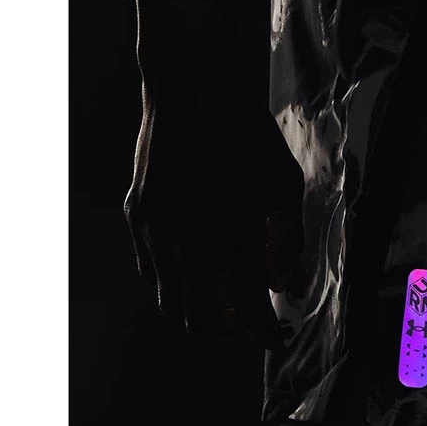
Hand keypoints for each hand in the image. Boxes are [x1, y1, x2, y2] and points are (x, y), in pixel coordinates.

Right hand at [122, 79, 304, 348]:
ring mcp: (156, 231)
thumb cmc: (247, 133)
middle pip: (202, 320)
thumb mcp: (284, 182)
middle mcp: (187, 242)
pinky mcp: (138, 216)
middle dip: (231, 331)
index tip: (280, 336)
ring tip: (224, 302)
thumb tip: (287, 285)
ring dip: (200, 313)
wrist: (190, 89)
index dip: (267, 334)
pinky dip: (175, 284)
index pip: (248, 312)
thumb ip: (288, 239)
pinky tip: (197, 272)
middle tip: (251, 321)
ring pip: (171, 302)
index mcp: (229, 236)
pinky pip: (151, 270)